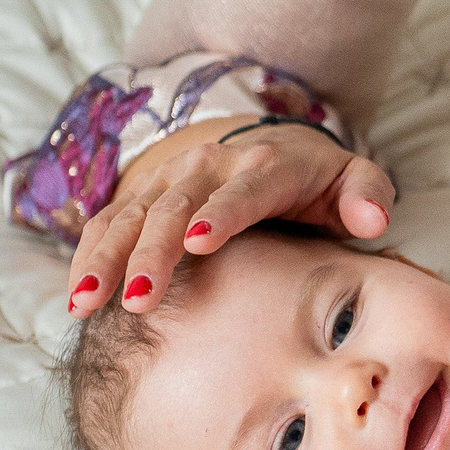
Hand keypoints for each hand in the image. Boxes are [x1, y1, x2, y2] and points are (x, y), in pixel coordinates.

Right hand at [66, 119, 392, 317]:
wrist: (271, 146)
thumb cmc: (319, 180)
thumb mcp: (354, 179)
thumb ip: (368, 194)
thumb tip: (373, 219)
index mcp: (266, 165)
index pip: (243, 190)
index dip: (222, 212)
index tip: (200, 241)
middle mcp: (210, 166)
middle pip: (175, 207)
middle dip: (153, 252)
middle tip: (138, 299)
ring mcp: (170, 178)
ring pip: (131, 215)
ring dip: (105, 258)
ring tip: (86, 303)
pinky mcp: (144, 194)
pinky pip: (109, 222)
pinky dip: (88, 256)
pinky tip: (76, 297)